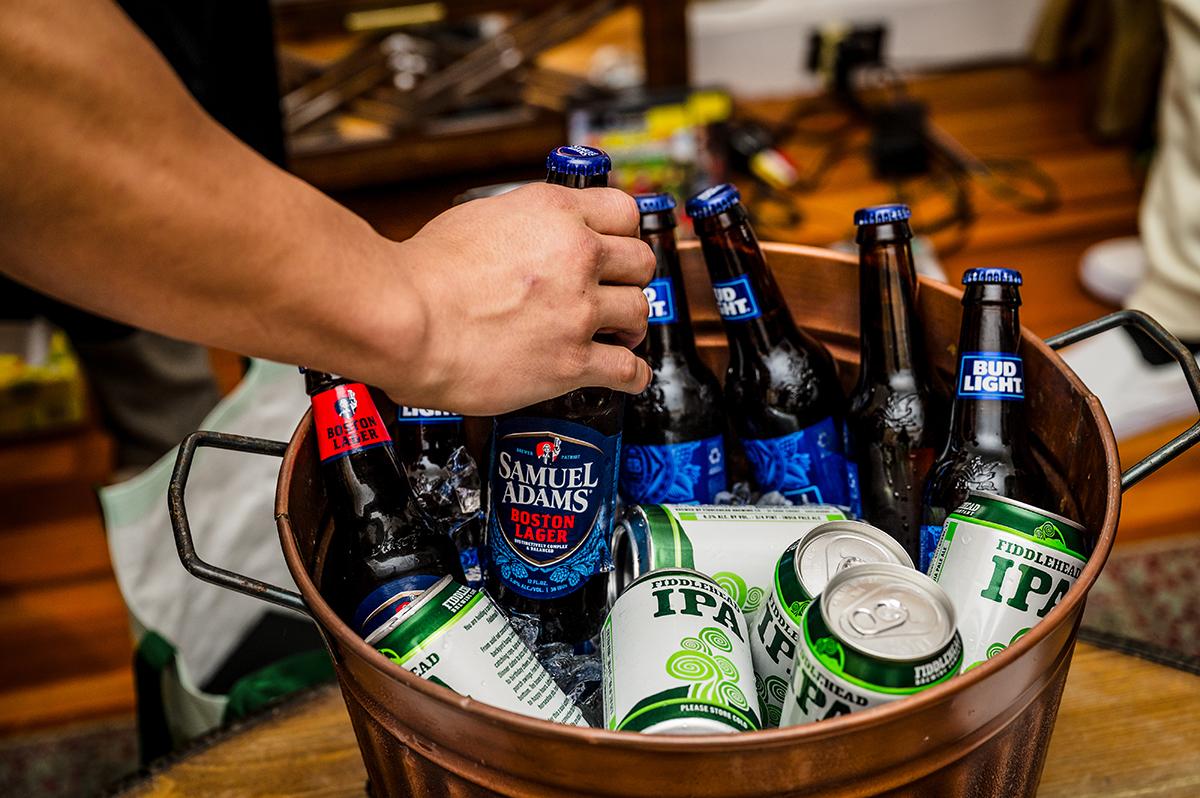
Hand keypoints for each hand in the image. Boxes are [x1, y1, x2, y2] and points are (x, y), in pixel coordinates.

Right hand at [390, 182, 653, 414]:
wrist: (405, 320)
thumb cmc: (423, 273)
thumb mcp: (478, 219)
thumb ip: (520, 225)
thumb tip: (524, 239)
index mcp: (555, 213)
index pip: (624, 212)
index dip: (623, 234)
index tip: (616, 251)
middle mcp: (577, 256)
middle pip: (640, 262)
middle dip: (630, 280)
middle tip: (615, 293)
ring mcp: (578, 310)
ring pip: (639, 312)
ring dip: (630, 326)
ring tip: (618, 335)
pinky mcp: (572, 361)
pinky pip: (628, 370)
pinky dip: (633, 376)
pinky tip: (628, 376)